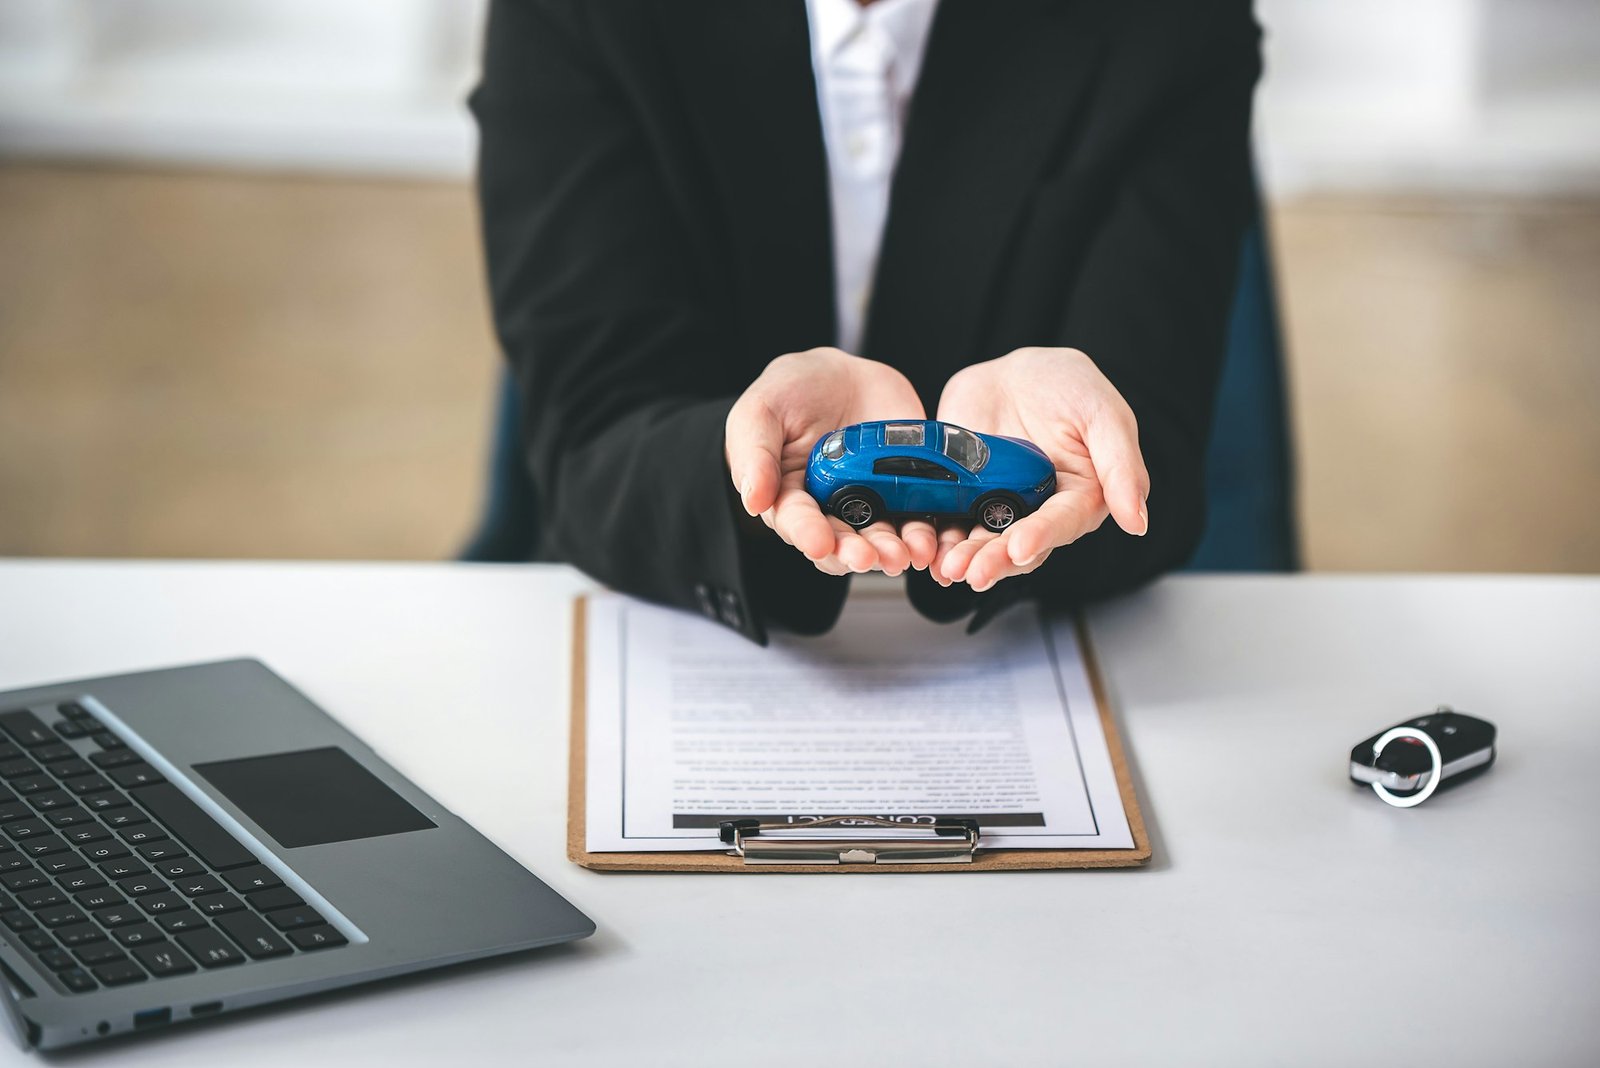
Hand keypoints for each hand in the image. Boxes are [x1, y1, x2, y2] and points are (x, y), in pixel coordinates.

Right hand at [725, 348, 937, 576]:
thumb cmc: (789, 393)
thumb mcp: (761, 412)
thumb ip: (755, 454)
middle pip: (840, 541)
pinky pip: (916, 516)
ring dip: (891, 550)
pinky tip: (929, 540)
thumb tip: (753, 500)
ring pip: (880, 536)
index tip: (819, 544)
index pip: (796, 522)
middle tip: (868, 557)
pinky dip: (925, 532)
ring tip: (904, 553)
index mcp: (788, 495)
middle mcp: (829, 507)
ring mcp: (869, 500)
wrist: (839, 374)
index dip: (808, 534)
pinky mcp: (903, 489)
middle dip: (854, 552)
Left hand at [933, 347, 1149, 591]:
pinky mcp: (964, 497)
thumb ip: (1121, 466)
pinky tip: (925, 549)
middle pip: (1018, 545)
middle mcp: (1039, 511)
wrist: (1015, 370)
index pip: (1062, 524)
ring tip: (946, 567)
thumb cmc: (1069, 387)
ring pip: (982, 540)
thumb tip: (1138, 521)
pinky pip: (949, 521)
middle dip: (995, 559)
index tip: (1019, 547)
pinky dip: (936, 537)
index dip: (1041, 537)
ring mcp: (997, 506)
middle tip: (972, 571)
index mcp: (1080, 498)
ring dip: (964, 557)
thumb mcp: (1103, 414)